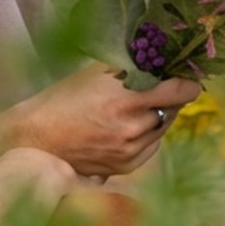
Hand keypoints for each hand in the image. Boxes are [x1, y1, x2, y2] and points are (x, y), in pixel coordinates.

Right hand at [11, 61, 202, 178]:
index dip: (187, 82)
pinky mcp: (126, 166)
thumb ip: (132, 68)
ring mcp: (131, 150)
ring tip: (138, 107)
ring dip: (159, 116)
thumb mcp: (98, 74)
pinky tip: (131, 126)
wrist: (37, 137)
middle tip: (158, 87)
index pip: (180, 91)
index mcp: (127, 99)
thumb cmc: (65, 98)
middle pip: (173, 109)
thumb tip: (161, 59)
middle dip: (169, 97)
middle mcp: (133, 128)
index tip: (187, 76)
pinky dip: (148, 135)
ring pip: (163, 128)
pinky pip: (152, 147)